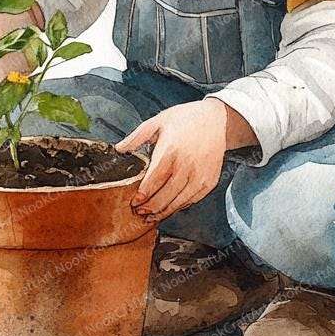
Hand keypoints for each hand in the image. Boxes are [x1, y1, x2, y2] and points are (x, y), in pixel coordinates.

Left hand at [114, 99, 229, 222]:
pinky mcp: (210, 182)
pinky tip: (169, 208)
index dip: (142, 196)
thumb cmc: (185, 119)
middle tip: (139, 212)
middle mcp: (186, 166)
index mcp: (170, 151)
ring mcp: (200, 176)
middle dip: (149, 207)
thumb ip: (137, 136)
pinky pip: (192, 200)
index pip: (153, 181)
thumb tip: (119, 149)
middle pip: (164, 196)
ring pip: (178, 202)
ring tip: (151, 217)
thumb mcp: (158, 121)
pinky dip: (179, 207)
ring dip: (163, 212)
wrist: (215, 119)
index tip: (134, 203)